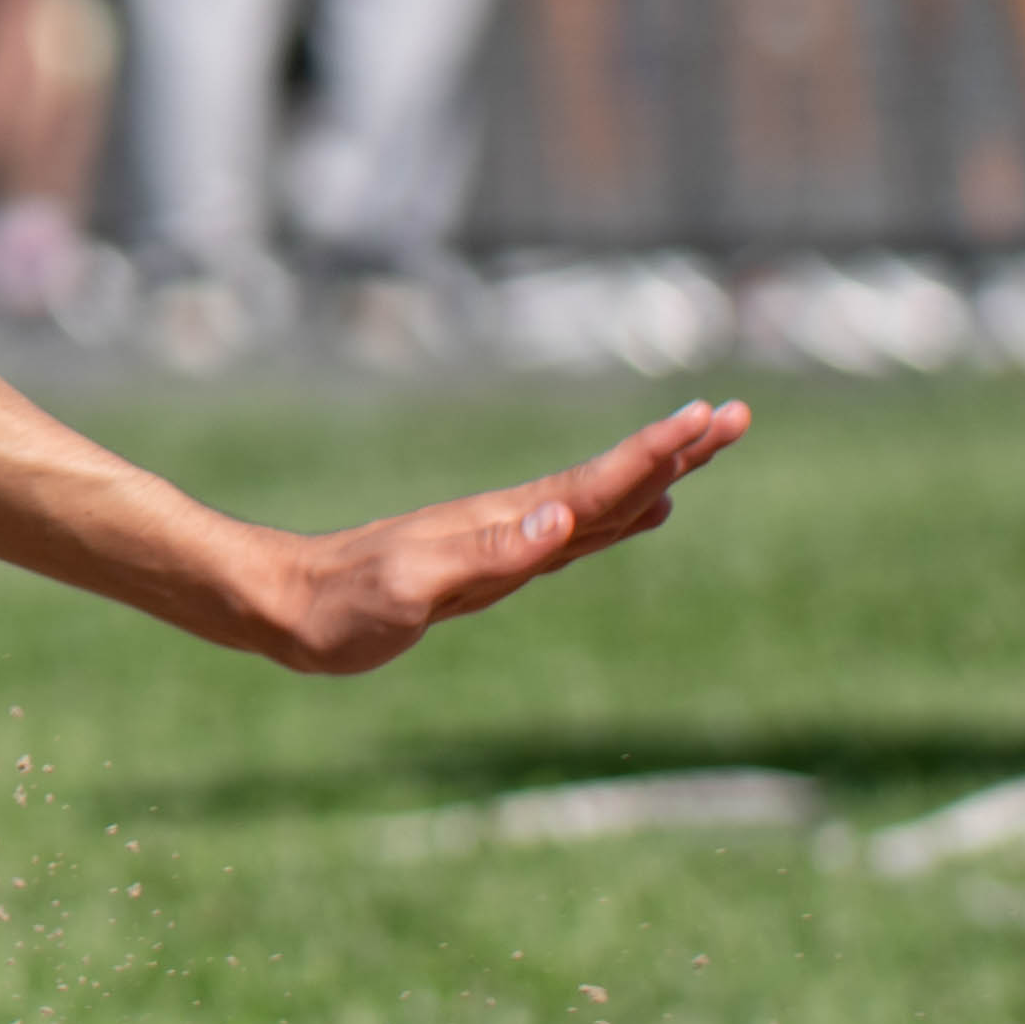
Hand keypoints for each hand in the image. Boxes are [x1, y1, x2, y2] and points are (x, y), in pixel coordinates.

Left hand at [254, 398, 748, 674]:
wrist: (286, 607)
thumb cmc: (341, 606)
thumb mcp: (410, 588)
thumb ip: (486, 556)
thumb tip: (562, 521)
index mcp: (502, 525)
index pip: (594, 485)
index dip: (652, 456)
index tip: (707, 419)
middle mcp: (509, 523)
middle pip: (608, 481)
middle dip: (673, 451)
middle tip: (738, 415)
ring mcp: (501, 539)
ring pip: (595, 501)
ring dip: (653, 475)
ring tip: (706, 446)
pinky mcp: (487, 563)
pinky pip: (569, 533)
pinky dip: (614, 517)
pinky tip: (637, 512)